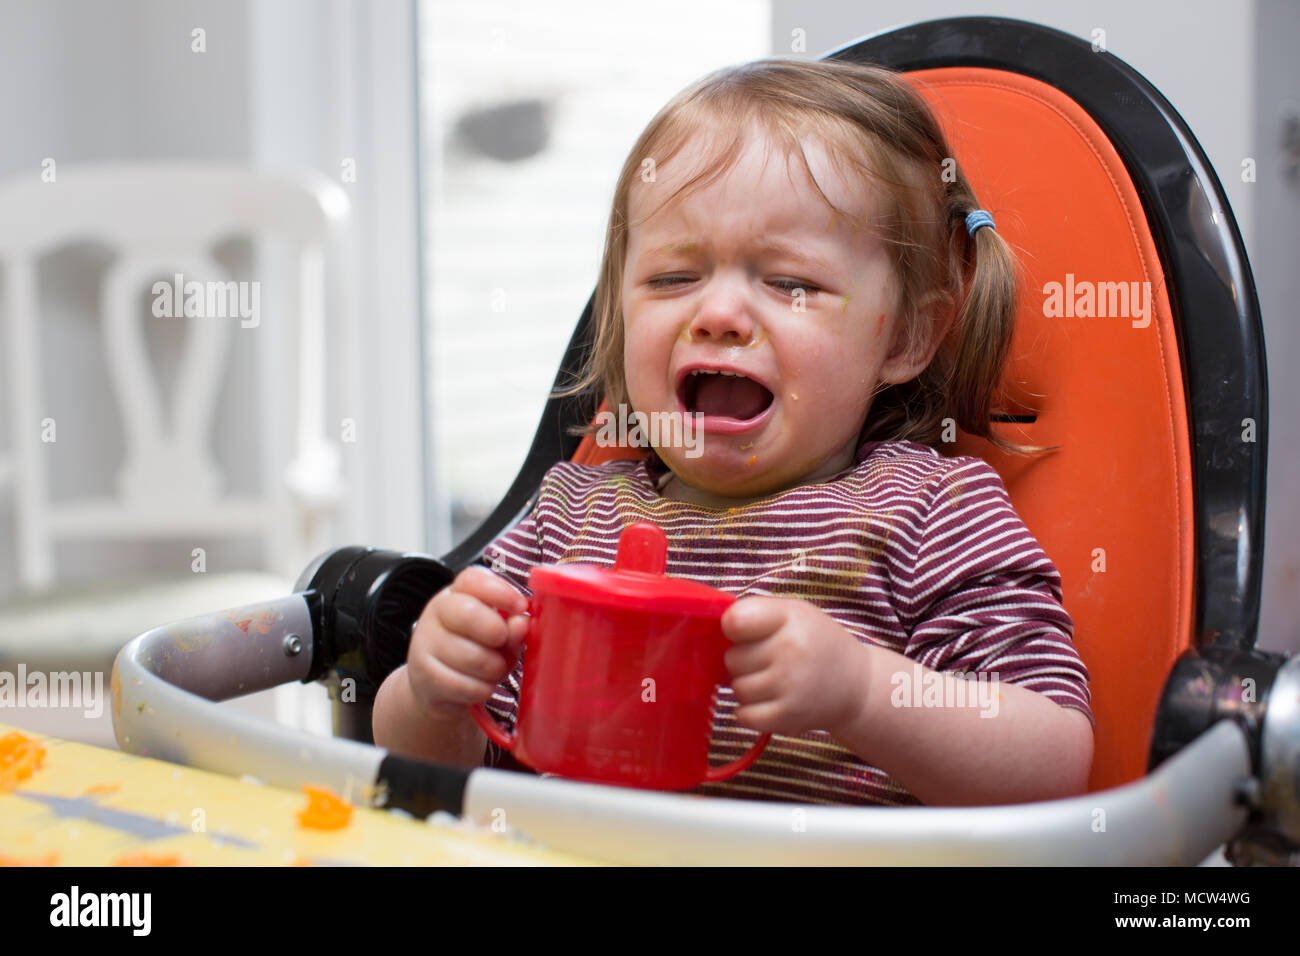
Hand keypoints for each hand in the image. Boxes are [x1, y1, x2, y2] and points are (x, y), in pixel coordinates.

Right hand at [405, 566, 528, 717]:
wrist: (435, 687)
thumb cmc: (474, 652)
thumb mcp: (498, 636)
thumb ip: (512, 627)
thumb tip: (522, 623)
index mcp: (456, 594)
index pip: (472, 580)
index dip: (501, 592)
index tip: (521, 607)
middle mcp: (436, 612)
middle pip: (469, 614)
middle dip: (498, 633)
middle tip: (502, 643)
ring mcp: (425, 643)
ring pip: (473, 656)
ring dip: (495, 668)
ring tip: (494, 669)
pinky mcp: (423, 675)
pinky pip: (465, 685)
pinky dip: (482, 690)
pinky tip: (480, 686)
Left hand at [720, 596, 870, 735]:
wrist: (856, 685)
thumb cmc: (815, 643)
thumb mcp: (794, 613)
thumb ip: (755, 613)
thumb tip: (713, 629)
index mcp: (789, 618)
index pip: (734, 621)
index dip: (732, 629)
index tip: (745, 633)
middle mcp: (790, 650)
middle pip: (731, 658)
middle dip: (742, 661)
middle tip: (767, 660)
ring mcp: (789, 686)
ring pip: (736, 689)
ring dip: (747, 687)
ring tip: (773, 681)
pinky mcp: (788, 716)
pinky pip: (744, 716)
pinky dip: (751, 712)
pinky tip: (769, 701)